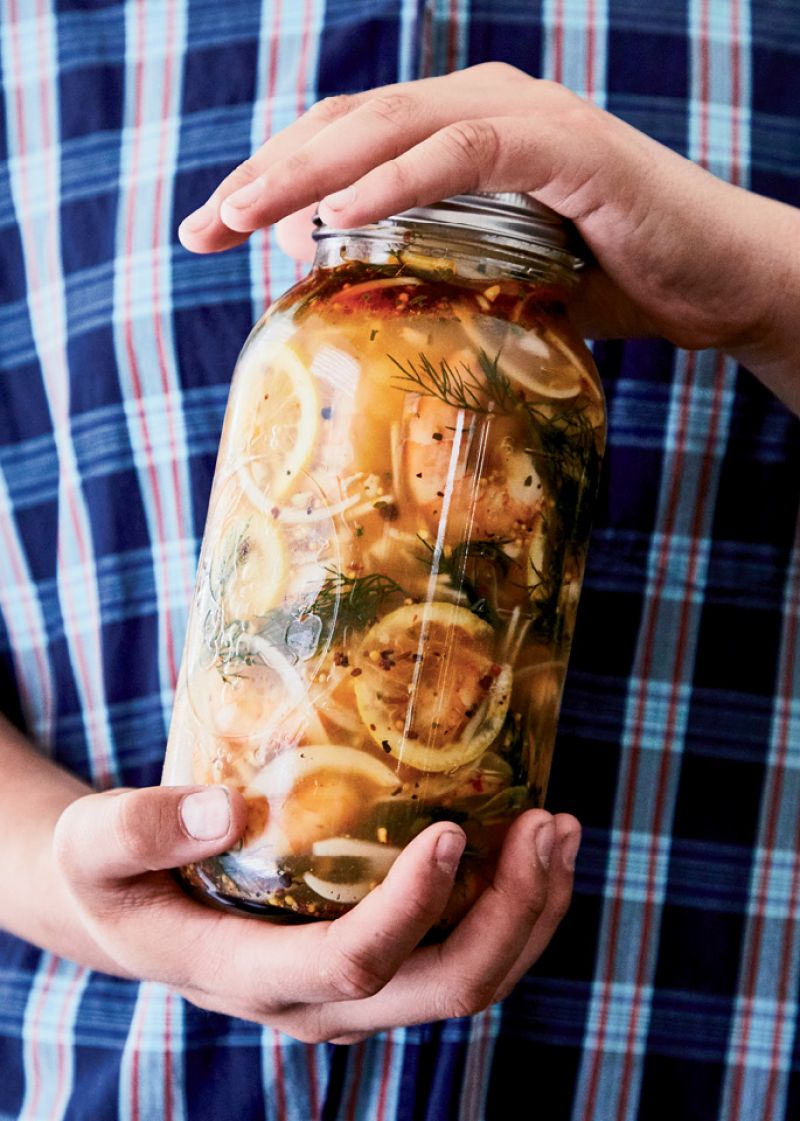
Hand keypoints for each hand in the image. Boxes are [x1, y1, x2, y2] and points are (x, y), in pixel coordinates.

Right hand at [53, 784, 579, 1040]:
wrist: (132, 907)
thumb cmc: (115, 872)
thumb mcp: (95, 845)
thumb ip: (140, 829)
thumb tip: (222, 810)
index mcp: (250, 977)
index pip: (351, 965)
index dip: (412, 909)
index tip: (453, 831)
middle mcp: (318, 1002)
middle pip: (443, 990)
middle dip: (512, 916)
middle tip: (547, 824)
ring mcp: (356, 990)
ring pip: (470, 982)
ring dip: (532, 913)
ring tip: (560, 827)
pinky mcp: (378, 962)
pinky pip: (463, 953)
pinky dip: (515, 909)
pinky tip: (535, 845)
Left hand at [178, 63, 799, 409]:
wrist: (713, 282)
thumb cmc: (607, 281)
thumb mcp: (494, 275)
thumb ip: (426, 267)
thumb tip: (340, 290)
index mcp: (456, 129)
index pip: (342, 140)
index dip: (271, 178)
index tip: (211, 233)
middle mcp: (480, 104)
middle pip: (347, 124)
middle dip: (266, 175)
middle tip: (203, 228)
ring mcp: (523, 117)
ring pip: (391, 126)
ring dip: (310, 172)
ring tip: (245, 219)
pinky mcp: (565, 146)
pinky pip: (466, 152)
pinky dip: (399, 180)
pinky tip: (342, 215)